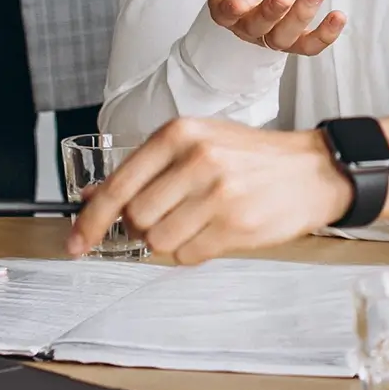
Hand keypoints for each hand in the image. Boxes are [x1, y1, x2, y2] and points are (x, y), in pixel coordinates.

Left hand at [68, 117, 350, 263]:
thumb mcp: (200, 143)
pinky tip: (214, 231)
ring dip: (169, 240)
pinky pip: (187, 256)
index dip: (90, 221)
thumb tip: (96, 197)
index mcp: (181, 133)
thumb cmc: (252, 157)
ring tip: (197, 222)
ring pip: (158, 241)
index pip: (119, 185)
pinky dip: (192, 251)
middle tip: (168, 217)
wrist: (312, 169)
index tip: (77, 242)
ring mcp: (218, 194)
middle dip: (142, 228)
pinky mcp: (236, 225)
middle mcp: (198, 159)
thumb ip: (148, 168)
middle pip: (135, 218)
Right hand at [185, 0, 346, 54]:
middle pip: (259, 28)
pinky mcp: (292, 35)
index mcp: (224, 7)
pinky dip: (325, 35)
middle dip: (273, 14)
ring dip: (302, 19)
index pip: (225, 13)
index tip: (236, 4)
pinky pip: (308, 44)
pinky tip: (339, 17)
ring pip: (284, 38)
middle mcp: (246, 26)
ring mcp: (270, 33)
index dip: (230, 11)